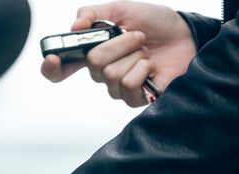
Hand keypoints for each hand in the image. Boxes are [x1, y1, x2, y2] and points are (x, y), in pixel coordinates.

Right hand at [41, 1, 196, 106]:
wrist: (186, 34)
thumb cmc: (155, 23)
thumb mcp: (122, 8)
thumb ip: (94, 13)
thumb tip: (75, 26)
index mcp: (94, 52)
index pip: (62, 69)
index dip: (52, 68)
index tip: (53, 58)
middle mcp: (103, 72)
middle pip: (93, 64)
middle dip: (117, 44)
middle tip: (135, 36)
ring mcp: (119, 87)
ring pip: (110, 75)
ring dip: (133, 54)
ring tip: (146, 50)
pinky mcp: (136, 99)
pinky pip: (128, 86)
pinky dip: (142, 69)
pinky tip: (152, 66)